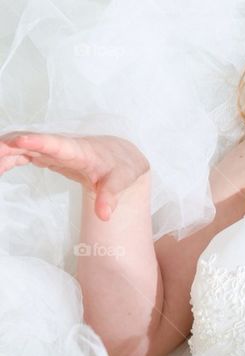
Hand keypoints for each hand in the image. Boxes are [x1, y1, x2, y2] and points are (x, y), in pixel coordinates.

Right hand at [0, 131, 149, 220]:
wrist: (119, 156)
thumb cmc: (119, 167)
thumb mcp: (121, 182)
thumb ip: (111, 196)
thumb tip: (104, 215)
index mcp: (79, 151)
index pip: (56, 144)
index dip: (37, 141)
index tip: (17, 140)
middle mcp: (62, 146)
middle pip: (30, 142)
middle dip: (9, 147)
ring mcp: (52, 149)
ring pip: (22, 146)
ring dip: (4, 154)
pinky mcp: (47, 154)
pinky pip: (22, 154)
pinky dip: (8, 160)